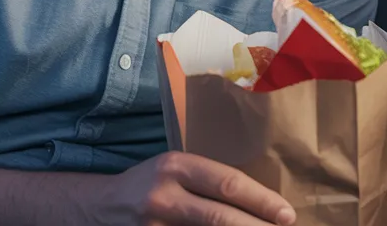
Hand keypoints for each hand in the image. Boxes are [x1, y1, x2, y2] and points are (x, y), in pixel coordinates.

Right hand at [88, 151, 294, 225]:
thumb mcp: (175, 169)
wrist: (98, 206)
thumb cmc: (150, 184)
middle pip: (221, 216)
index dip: (262, 200)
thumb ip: (208, 180)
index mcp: (176, 166)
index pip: (228, 183)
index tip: (287, 214)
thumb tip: (261, 200)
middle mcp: (163, 195)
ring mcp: (153, 225)